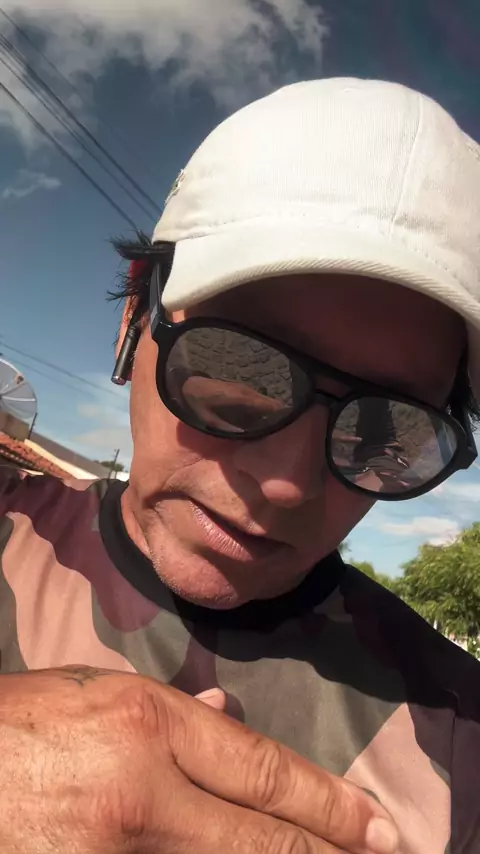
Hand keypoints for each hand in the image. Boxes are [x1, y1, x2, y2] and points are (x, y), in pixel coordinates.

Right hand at [0, 666, 397, 852]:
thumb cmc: (18, 722)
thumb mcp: (94, 691)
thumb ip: (170, 711)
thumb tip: (229, 716)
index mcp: (146, 725)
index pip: (262, 769)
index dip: (328, 802)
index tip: (375, 824)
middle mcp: (144, 795)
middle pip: (261, 837)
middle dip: (328, 850)